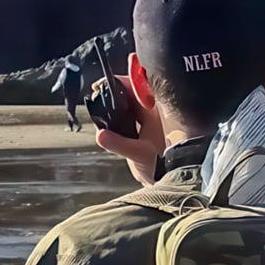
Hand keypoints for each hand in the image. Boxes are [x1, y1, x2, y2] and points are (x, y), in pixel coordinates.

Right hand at [95, 71, 165, 185]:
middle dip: (113, 91)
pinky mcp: (138, 132)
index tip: (104, 84)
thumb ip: (120, 144)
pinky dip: (114, 116)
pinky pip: (124, 117)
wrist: (167, 182)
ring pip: (127, 105)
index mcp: (155, 112)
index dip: (121, 82)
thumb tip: (100, 135)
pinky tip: (105, 122)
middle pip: (130, 93)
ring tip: (98, 104)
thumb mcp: (140, 153)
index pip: (137, 87)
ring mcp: (144, 122)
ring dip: (113, 104)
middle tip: (97, 92)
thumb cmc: (162, 167)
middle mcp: (150, 113)